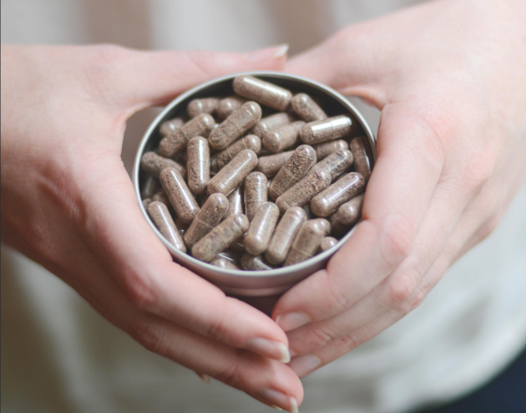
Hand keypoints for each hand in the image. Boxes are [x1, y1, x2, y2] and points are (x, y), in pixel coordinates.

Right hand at [1, 43, 302, 410]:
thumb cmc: (21, 91)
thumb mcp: (111, 71)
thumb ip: (197, 68)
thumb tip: (273, 57)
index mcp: (87, 199)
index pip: (153, 281)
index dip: (214, 318)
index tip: (273, 338)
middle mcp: (80, 249)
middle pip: (157, 328)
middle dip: (226, 364)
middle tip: (289, 391)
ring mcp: (75, 266)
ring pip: (146, 332)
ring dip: (209, 364)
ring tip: (267, 385)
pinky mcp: (78, 266)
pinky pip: (133, 315)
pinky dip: (179, 341)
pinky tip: (214, 354)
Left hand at [274, 0, 525, 376]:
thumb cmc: (450, 35)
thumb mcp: (365, 49)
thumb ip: (300, 84)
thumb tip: (238, 108)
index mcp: (434, 139)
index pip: (388, 242)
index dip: (333, 290)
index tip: (282, 311)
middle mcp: (462, 188)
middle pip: (398, 287)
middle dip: (334, 329)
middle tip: (274, 348)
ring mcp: (474, 212)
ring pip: (413, 294)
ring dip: (355, 331)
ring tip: (301, 352)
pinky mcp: (473, 219)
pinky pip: (423, 277)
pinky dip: (378, 308)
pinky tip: (344, 321)